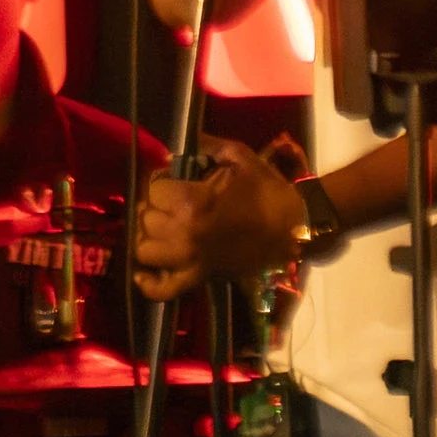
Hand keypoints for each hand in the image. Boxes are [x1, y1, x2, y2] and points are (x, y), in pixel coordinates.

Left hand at [134, 143, 308, 302]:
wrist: (293, 227)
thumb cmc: (266, 190)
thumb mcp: (239, 156)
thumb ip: (204, 146)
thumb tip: (172, 150)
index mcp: (193, 202)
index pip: (153, 190)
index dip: (160, 182)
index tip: (172, 180)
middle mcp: (185, 234)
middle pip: (145, 220)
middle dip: (152, 207)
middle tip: (167, 202)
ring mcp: (191, 260)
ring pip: (145, 252)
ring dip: (148, 238)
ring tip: (161, 228)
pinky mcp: (200, 278)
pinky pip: (164, 290)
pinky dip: (149, 284)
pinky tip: (144, 273)